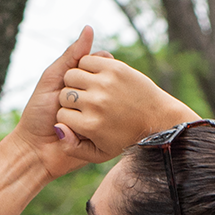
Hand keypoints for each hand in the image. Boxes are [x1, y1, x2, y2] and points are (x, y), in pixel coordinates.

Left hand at [10, 27, 116, 176]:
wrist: (34, 150)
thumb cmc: (38, 113)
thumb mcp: (52, 79)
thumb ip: (71, 56)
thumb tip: (89, 28)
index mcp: (84, 83)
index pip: (100, 62)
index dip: (90, 68)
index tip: (72, 80)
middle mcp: (93, 98)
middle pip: (102, 79)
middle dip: (80, 90)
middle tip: (60, 103)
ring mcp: (98, 116)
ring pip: (101, 100)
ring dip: (78, 108)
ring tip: (62, 119)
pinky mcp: (99, 135)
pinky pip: (99, 121)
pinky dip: (83, 125)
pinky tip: (72, 132)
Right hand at [57, 54, 199, 158]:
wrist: (157, 119)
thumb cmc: (124, 138)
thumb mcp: (99, 154)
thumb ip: (72, 148)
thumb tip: (57, 128)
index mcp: (91, 125)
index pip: (62, 115)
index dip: (68, 117)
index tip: (79, 118)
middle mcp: (96, 104)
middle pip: (65, 95)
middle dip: (70, 100)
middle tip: (82, 103)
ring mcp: (105, 84)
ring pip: (71, 76)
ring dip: (75, 82)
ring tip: (85, 88)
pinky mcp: (113, 68)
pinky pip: (85, 61)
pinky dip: (85, 67)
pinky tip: (93, 76)